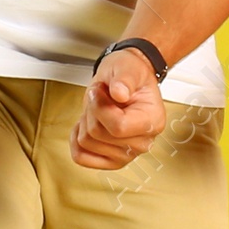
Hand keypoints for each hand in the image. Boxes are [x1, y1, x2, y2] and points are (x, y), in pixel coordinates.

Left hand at [70, 49, 166, 168]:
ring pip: (86, 143)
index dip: (100, 107)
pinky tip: (88, 123)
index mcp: (152, 121)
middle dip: (92, 110)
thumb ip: (125, 79)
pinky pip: (81, 156)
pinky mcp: (111, 160)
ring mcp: (126, 154)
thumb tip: (120, 93)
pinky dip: (77, 138)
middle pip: (98, 134)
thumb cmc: (129, 76)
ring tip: (99, 108)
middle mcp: (142, 142)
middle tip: (101, 97)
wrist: (125, 82)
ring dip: (86, 121)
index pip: (118, 127)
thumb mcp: (127, 68)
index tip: (99, 92)